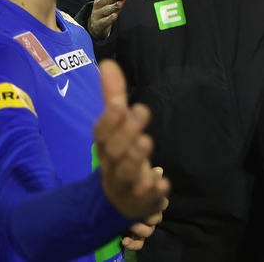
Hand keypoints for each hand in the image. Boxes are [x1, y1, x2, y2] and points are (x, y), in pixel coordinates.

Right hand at [88, 0, 135, 39]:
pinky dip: (109, 19)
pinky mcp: (99, 23)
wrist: (98, 21)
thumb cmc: (111, 3)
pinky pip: (103, 21)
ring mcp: (98, 12)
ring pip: (104, 9)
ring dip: (112, 7)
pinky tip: (115, 17)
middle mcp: (99, 1)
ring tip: (120, 5)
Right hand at [94, 59, 169, 219]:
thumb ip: (113, 96)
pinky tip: (162, 181)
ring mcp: (126, 184)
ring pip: (126, 173)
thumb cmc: (120, 155)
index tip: (120, 103)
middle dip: (125, 132)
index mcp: (106, 145)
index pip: (101, 132)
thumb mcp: (117, 127)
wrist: (119, 201)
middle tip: (141, 111)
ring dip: (135, 157)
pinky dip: (153, 190)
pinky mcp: (142, 199)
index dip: (109, 119)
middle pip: (113, 150)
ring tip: (146, 142)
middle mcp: (112, 164)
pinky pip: (146, 196)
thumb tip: (108, 63)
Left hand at [122, 169, 167, 249]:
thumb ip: (147, 176)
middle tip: (140, 214)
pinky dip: (134, 243)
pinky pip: (139, 243)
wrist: (113, 201)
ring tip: (132, 225)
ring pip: (149, 231)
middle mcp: (150, 214)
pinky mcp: (135, 236)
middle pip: (157, 218)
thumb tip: (159, 170)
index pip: (162, 202)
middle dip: (149, 217)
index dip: (158, 201)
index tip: (151, 198)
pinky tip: (125, 240)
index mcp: (152, 201)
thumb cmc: (127, 189)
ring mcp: (143, 226)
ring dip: (142, 230)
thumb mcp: (135, 180)